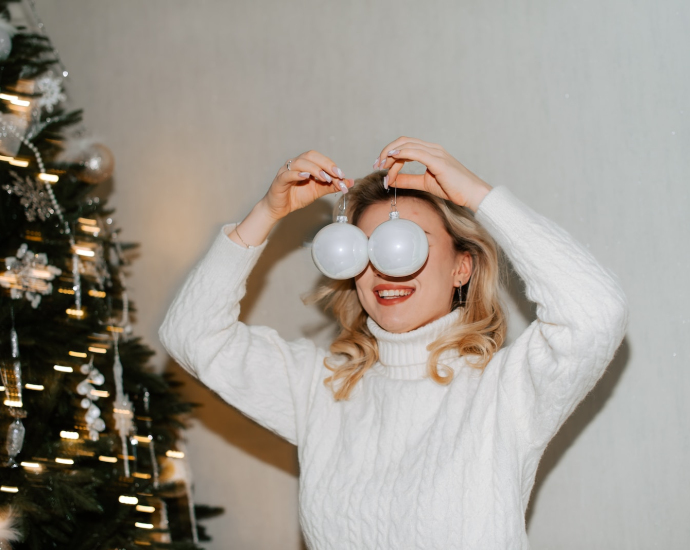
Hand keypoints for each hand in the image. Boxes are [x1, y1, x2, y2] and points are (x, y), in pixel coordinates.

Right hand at [261, 150, 352, 220]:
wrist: (280, 209)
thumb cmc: (297, 197)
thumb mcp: (318, 191)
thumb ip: (332, 186)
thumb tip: (349, 182)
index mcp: (305, 164)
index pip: (320, 159)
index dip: (332, 165)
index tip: (342, 176)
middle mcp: (295, 164)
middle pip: (311, 156)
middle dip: (326, 164)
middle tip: (337, 174)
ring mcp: (286, 170)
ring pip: (300, 163)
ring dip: (315, 169)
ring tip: (325, 178)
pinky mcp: (279, 180)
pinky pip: (288, 174)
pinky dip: (297, 174)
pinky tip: (307, 177)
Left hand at [373, 137, 492, 211]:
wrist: (472, 193)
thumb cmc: (453, 188)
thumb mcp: (425, 183)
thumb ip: (408, 180)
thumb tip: (391, 180)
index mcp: (430, 152)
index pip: (405, 147)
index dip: (390, 155)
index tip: (381, 169)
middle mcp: (432, 148)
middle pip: (403, 142)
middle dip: (386, 152)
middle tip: (376, 165)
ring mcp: (436, 152)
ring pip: (407, 146)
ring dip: (390, 154)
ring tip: (381, 165)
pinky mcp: (438, 160)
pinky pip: (416, 152)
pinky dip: (402, 153)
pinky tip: (392, 157)